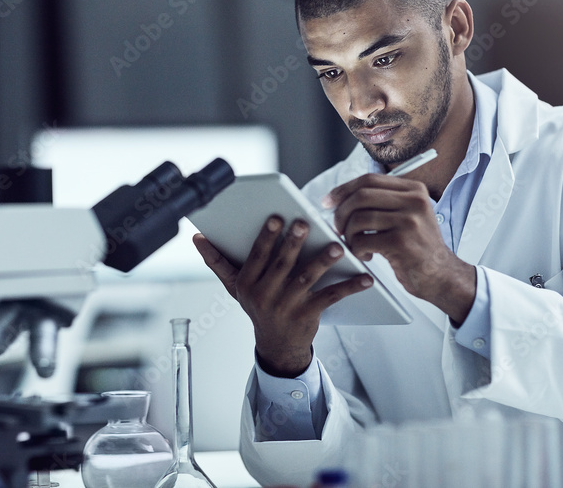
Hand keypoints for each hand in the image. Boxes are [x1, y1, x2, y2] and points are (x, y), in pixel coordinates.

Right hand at [193, 216, 372, 376]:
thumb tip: (197, 238)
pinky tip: (365, 278)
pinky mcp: (308, 316)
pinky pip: (330, 298)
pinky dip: (349, 287)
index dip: (266, 238)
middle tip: (304, 223)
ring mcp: (286, 307)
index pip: (256, 257)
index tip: (275, 218)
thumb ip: (217, 262)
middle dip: (293, 243)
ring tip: (337, 247)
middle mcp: (264, 296)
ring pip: (306, 279)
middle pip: (281, 265)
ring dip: (323, 262)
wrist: (276, 345)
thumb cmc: (258, 306)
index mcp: (246, 284)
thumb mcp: (235, 287)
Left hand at [324, 174, 475, 323]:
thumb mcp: (408, 214)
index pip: (369, 180)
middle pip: (361, 196)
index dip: (343, 190)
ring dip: (348, 234)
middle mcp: (414, 201)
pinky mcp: (401, 243)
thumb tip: (339, 197)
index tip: (328, 202)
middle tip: (338, 228)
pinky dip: (357, 249)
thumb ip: (382, 201)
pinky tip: (367, 255)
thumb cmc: (417, 246)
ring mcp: (409, 221)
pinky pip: (362, 240)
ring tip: (356, 244)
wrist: (441, 276)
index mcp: (414, 189)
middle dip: (341, 213)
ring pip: (358, 218)